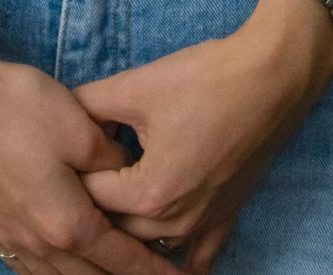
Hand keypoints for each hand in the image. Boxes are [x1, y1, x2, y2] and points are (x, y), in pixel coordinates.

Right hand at [0, 35, 168, 274]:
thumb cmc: (19, 108)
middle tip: (146, 271)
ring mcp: (7, 237)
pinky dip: (49, 270)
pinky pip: (25, 265)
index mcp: (68, 222)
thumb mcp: (81, 127)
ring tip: (105, 268)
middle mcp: (37, 242)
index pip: (120, 260)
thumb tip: (126, 171)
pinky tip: (55, 259)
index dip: (151, 271)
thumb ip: (112, 159)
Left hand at [73, 0, 332, 270]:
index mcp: (149, 193)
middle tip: (79, 175)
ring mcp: (205, 224)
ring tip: (110, 207)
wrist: (272, 76)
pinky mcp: (227, 216)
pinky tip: (166, 262)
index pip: (90, 197)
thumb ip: (89, 106)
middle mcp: (176, 222)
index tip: (60, 153)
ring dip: (129, 230)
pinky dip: (178, 259)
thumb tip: (62, 116)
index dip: (72, 171)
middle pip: (117, 227)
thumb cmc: (205, 79)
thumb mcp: (136, 85)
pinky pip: (198, 256)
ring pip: (150, 244)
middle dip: (96, 203)